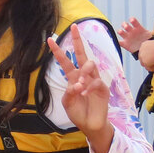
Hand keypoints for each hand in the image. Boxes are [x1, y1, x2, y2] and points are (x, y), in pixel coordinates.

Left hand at [48, 26, 109, 145]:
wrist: (90, 124)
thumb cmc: (78, 112)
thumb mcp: (67, 102)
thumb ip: (69, 93)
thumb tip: (76, 84)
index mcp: (73, 78)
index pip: (66, 61)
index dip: (58, 51)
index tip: (50, 40)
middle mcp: (84, 76)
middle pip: (82, 55)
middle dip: (78, 41)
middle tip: (74, 28)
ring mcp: (94, 81)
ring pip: (91, 65)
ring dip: (84, 72)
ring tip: (79, 86)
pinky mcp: (103, 89)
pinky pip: (96, 82)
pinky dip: (89, 87)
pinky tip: (84, 94)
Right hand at [117, 17, 152, 54]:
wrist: (145, 50)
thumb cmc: (149, 41)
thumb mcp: (152, 36)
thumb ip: (153, 33)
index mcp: (138, 28)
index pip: (134, 22)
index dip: (132, 20)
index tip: (131, 20)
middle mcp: (131, 31)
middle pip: (125, 25)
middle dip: (125, 25)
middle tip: (126, 27)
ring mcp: (127, 37)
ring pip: (120, 32)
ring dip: (120, 31)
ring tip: (121, 32)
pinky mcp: (124, 44)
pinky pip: (118, 42)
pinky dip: (116, 41)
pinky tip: (115, 40)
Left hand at [138, 39, 153, 71]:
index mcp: (145, 44)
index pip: (144, 51)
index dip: (148, 56)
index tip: (152, 58)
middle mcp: (141, 49)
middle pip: (142, 58)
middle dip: (148, 61)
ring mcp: (142, 56)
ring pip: (144, 64)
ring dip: (151, 65)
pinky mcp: (144, 62)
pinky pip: (148, 68)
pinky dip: (153, 68)